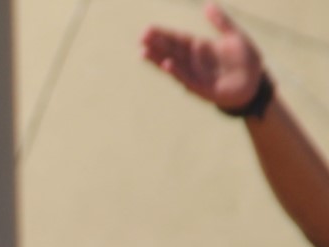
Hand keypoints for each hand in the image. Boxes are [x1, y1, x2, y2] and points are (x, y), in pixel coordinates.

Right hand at [140, 4, 264, 111]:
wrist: (255, 83)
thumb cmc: (246, 60)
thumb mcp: (235, 36)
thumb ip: (221, 21)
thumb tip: (207, 4)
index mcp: (199, 47)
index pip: (177, 39)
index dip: (163, 34)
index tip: (148, 29)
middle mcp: (192, 60)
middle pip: (171, 50)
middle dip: (156, 44)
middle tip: (141, 36)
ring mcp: (194, 74)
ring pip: (173, 64)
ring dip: (158, 58)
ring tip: (144, 51)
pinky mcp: (199, 87)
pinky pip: (185, 78)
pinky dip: (177, 71)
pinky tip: (167, 64)